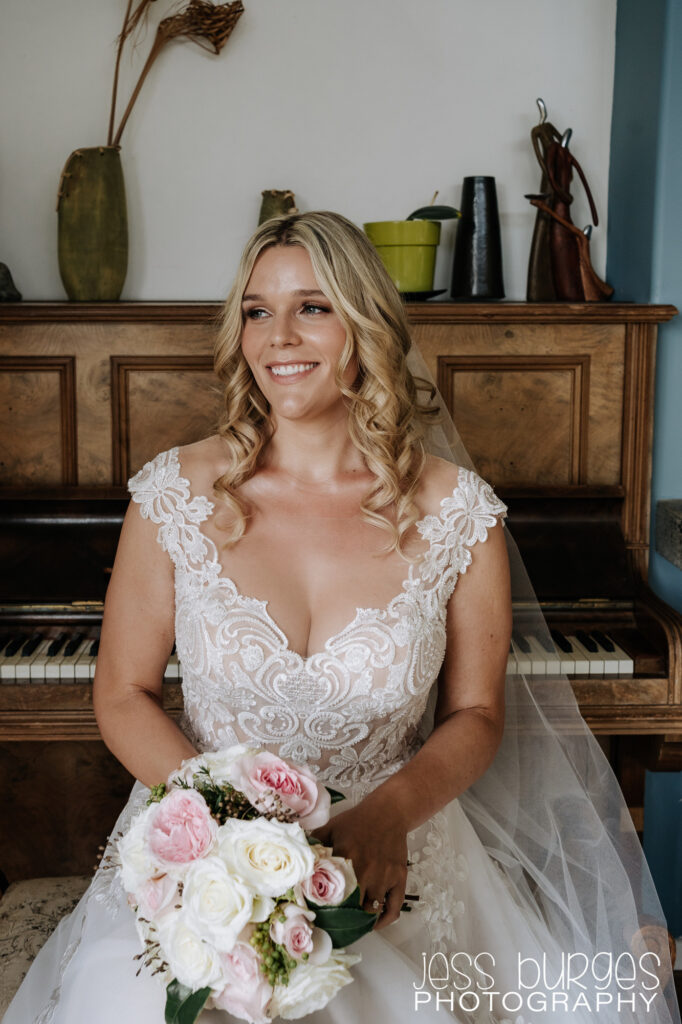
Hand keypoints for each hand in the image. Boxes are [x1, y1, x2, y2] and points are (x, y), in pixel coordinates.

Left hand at [312, 793, 407, 929]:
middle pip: (352, 906)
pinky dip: (384, 920)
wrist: (389, 811)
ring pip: (372, 909)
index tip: (317, 917)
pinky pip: (393, 908)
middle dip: (343, 918)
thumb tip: (296, 858)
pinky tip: (375, 923)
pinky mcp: (399, 879)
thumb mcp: (331, 827)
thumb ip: (314, 843)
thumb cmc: (357, 820)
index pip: (331, 891)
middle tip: (334, 925)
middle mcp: (366, 869)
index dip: (324, 908)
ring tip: (352, 924)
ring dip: (362, 919)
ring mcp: (384, 876)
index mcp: (346, 856)